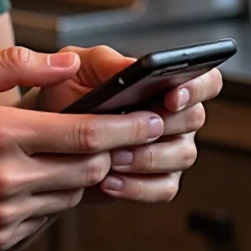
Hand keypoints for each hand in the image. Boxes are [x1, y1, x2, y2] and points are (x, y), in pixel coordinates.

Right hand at [0, 46, 164, 250]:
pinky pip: (46, 218)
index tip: (151, 118)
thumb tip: (65, 60)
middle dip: (114, 150)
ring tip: (81, 152)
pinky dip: (54, 196)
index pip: (83, 133)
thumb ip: (13, 63)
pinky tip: (41, 177)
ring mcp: (4, 213)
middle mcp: (6, 176)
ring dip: (83, 173)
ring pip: (72, 195)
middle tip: (126, 133)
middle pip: (88, 167)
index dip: (125, 127)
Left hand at [29, 45, 223, 205]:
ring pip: (183, 155)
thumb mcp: (80, 67)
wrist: (46, 131)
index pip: (204, 80)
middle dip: (164, 124)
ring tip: (113, 157)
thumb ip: (107, 61)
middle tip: (131, 129)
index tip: (170, 96)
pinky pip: (164, 188)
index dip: (197, 87)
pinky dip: (137, 186)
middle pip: (194, 119)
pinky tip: (109, 180)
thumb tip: (134, 66)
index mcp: (165, 82)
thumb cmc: (66, 91)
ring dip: (147, 157)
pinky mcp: (157, 180)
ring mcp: (170, 149)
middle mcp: (174, 115)